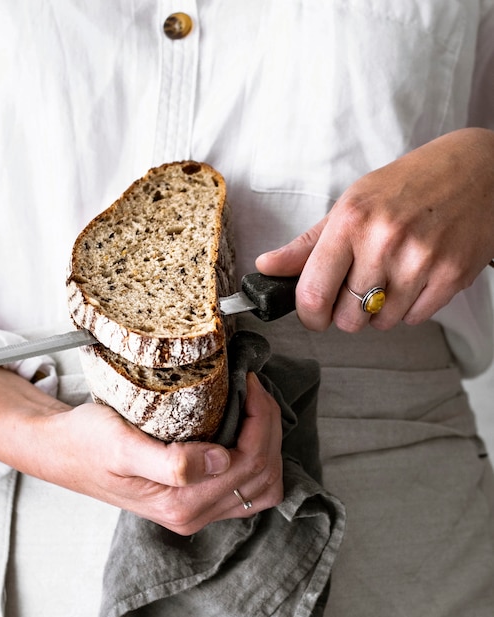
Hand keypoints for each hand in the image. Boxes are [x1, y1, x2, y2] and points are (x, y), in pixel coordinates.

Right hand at [0, 367, 282, 535]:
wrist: (62, 451)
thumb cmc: (86, 444)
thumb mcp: (122, 447)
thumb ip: (171, 463)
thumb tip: (220, 460)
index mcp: (183, 504)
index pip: (250, 463)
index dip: (262, 420)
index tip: (250, 382)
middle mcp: (195, 512)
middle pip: (264, 475)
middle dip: (270, 427)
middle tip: (255, 387)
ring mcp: (196, 507)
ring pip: (261, 484)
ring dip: (267, 441)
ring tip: (254, 404)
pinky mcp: (193, 496)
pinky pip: (244, 484)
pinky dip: (255, 453)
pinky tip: (243, 426)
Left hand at [256, 128, 493, 332]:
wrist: (477, 170)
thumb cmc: (406, 187)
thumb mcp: (349, 206)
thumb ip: (305, 245)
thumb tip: (266, 266)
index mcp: (350, 222)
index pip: (312, 293)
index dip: (308, 315)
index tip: (312, 315)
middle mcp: (384, 242)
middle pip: (347, 318)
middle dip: (346, 312)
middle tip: (356, 288)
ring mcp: (420, 260)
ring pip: (381, 322)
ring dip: (378, 310)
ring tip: (388, 276)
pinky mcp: (451, 276)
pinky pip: (414, 319)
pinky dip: (408, 308)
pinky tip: (413, 278)